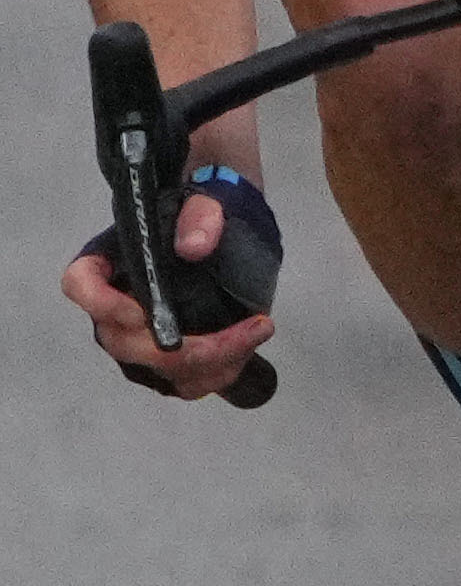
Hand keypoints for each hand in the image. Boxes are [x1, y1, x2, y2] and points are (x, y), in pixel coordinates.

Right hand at [65, 172, 274, 399]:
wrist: (221, 237)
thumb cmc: (199, 218)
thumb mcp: (205, 203)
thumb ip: (201, 215)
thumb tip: (195, 246)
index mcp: (106, 263)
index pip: (79, 284)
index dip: (101, 304)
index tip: (141, 311)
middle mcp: (112, 308)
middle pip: (124, 343)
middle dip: (184, 348)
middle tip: (244, 331)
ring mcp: (137, 340)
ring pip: (158, 371)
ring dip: (210, 363)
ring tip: (255, 333)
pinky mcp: (166, 361)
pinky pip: (184, 382)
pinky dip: (218, 373)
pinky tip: (248, 347)